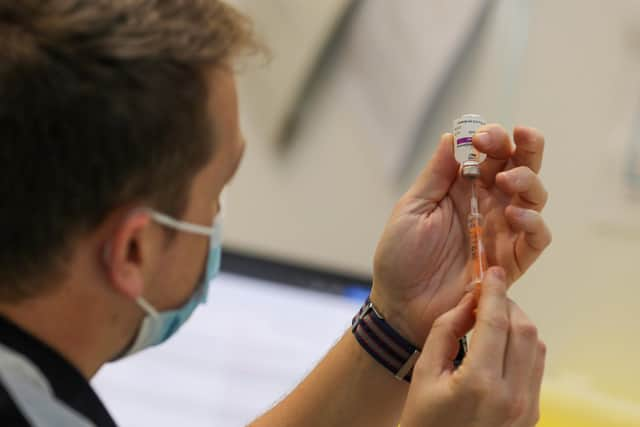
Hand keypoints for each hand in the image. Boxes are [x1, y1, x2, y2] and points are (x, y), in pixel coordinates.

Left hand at [371, 125, 550, 344]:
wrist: (401, 304)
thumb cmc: (401, 257)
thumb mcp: (412, 210)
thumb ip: (435, 176)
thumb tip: (452, 136)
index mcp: (463, 189)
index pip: (491, 154)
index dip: (493, 138)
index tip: (481, 136)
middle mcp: (488, 205)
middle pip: (522, 168)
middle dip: (527, 148)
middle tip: (519, 137)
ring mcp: (502, 232)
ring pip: (535, 198)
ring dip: (529, 181)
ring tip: (507, 180)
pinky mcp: (511, 261)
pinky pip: (536, 239)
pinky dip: (533, 223)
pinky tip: (514, 215)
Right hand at [400, 267, 545, 426]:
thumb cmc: (423, 420)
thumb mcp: (424, 373)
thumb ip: (445, 331)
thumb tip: (468, 301)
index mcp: (479, 384)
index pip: (496, 322)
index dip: (494, 292)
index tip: (491, 273)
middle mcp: (511, 397)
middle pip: (523, 330)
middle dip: (507, 304)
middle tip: (486, 295)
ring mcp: (526, 408)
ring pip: (536, 345)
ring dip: (517, 323)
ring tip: (493, 317)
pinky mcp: (531, 413)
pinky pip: (536, 365)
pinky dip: (523, 344)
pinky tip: (501, 341)